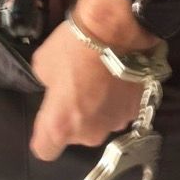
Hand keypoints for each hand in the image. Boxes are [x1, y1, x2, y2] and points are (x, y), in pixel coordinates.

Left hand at [29, 20, 143, 161]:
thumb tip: (57, 89)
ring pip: (100, 123)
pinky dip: (116, 99)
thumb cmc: (74, 47)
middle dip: (74, 118)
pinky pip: (119, 110)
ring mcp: (116, 124)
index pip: (45, 150)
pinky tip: (114, 78)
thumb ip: (47, 87)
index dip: (44, 137)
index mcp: (60, 125)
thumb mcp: (43, 64)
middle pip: (76, 136)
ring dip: (97, 109)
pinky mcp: (137, 110)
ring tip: (97, 80)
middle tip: (74, 89)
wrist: (118, 30)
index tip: (47, 122)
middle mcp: (89, 133)